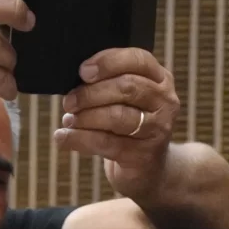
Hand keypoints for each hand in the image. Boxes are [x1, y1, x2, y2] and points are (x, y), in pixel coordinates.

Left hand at [60, 47, 179, 188]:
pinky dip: (80, 139)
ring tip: (68, 120)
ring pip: (117, 116)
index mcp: (160, 79)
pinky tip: (63, 138)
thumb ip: (109, 82)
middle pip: (126, 87)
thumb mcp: (127, 99)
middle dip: (91, 93)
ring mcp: (158, 129)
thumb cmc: (130, 125)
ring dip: (85, 117)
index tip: (82, 71)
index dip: (108, 62)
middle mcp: (164, 102)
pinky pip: (107, 143)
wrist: (149, 169)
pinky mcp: (144, 155)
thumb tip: (77, 77)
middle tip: (69, 102)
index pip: (138, 59)